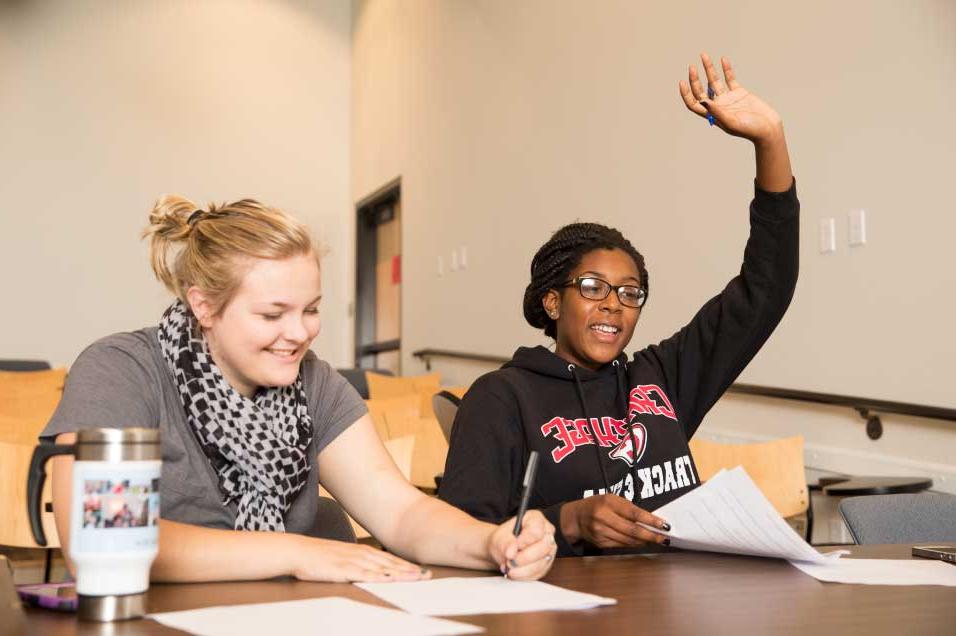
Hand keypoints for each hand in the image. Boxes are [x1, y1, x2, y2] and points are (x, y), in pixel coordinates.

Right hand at [291, 536, 431, 582]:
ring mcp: (353, 561)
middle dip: (410, 570)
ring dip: (401, 573)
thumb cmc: (319, 556)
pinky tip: (390, 579)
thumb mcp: (343, 557)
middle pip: (391, 563)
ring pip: (383, 568)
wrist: (299, 551)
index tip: (421, 571)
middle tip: (428, 576)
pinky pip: (365, 574)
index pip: (389, 559)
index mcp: (362, 551)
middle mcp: (361, 554)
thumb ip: (358, 562)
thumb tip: (371, 569)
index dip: (406, 565)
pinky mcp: (344, 569)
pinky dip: (379, 577)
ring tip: (417, 578)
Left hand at [487, 510, 556, 580]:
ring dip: (523, 569)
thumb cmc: (503, 539)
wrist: (502, 551)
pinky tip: (515, 572)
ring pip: (542, 562)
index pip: (536, 530)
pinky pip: (539, 573)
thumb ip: (506, 543)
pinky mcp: (546, 564)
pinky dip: (524, 575)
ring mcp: (549, 549)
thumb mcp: (500, 537)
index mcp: (536, 518)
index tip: (513, 547)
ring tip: (509, 567)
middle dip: (524, 557)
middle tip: (510, 561)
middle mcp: (546, 533)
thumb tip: (511, 552)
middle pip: (543, 546)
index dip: (524, 541)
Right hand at [561, 494, 668, 548]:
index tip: (664, 525)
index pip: (634, 513)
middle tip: (664, 538)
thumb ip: (629, 508)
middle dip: (651, 536)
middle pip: (632, 530)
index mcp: (608, 502)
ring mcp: (601, 531)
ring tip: (655, 540)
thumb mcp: (612, 499)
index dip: (650, 520)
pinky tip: (641, 542)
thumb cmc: (598, 505)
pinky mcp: (600, 542)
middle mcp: (603, 517)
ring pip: (628, 540)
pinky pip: (621, 545)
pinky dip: (633, 544)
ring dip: (644, 541)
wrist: (576, 517)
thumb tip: (650, 520)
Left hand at [679, 53, 782, 144]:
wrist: (768, 128)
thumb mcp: (731, 122)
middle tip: (692, 67)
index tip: (682, 81)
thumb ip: (716, 112)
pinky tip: (723, 59)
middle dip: (695, 79)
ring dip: (709, 69)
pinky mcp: (740, 93)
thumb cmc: (749, 129)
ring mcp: (728, 99)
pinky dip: (727, 69)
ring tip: (704, 55)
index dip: (686, 94)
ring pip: (715, 81)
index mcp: (712, 115)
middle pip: (701, 91)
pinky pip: (730, 78)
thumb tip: (703, 101)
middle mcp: (718, 106)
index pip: (694, 104)